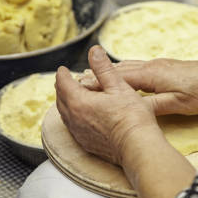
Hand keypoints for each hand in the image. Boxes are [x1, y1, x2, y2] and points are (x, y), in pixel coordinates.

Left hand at [55, 46, 159, 164]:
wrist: (136, 146)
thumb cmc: (131, 116)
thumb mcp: (118, 86)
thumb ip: (103, 68)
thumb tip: (94, 51)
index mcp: (79, 101)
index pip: (63, 83)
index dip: (62, 74)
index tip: (63, 69)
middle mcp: (74, 118)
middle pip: (61, 99)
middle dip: (62, 88)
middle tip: (65, 81)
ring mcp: (78, 133)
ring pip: (65, 114)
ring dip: (65, 103)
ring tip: (71, 96)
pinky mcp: (85, 144)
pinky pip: (72, 127)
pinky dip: (72, 117)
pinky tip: (80, 117)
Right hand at [79, 52, 197, 115]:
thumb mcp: (180, 103)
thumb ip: (155, 105)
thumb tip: (132, 110)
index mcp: (152, 75)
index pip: (119, 79)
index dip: (99, 83)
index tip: (79, 87)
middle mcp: (151, 67)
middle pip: (119, 71)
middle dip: (98, 76)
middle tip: (76, 82)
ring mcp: (157, 65)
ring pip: (126, 68)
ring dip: (108, 73)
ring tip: (89, 76)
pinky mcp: (163, 68)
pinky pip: (136, 68)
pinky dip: (121, 72)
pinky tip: (117, 75)